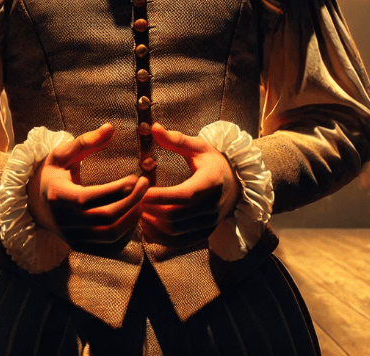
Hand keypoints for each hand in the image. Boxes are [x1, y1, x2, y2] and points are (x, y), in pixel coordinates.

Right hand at [26, 123, 148, 245]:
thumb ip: (86, 141)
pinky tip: (133, 214)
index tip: (136, 178)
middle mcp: (64, 221)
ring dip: (132, 218)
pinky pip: (109, 245)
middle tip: (146, 185)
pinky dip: (126, 232)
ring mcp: (73, 237)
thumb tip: (111, 128)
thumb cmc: (52, 175)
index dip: (116, 190)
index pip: (89, 198)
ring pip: (110, 234)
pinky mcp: (81, 246)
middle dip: (131, 201)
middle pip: (105, 217)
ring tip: (142, 199)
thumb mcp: (62, 154)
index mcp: (57, 196)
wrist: (35, 205)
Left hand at [140, 123, 239, 247]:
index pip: (183, 196)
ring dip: (152, 225)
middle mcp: (212, 207)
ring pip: (175, 232)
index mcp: (212, 184)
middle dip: (151, 211)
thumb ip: (176, 140)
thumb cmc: (214, 163)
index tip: (140, 189)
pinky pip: (179, 242)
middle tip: (132, 201)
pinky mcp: (204, 234)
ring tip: (136, 212)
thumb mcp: (199, 147)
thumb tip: (154, 127)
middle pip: (176, 217)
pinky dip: (161, 238)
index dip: (159, 196)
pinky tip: (146, 227)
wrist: (237, 185)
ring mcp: (209, 224)